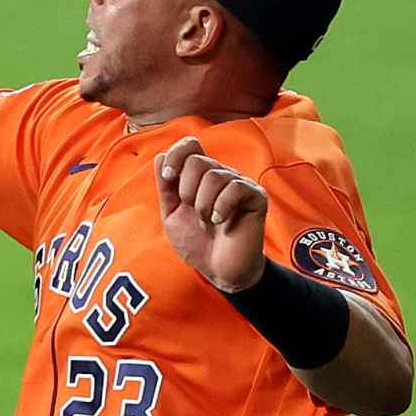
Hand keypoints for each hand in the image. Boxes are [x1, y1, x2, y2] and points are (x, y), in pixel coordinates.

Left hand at [155, 136, 267, 292]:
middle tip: (193, 211)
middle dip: (186, 189)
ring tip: (207, 221)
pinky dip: (221, 206)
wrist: (219, 270)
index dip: (176, 155)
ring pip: (215, 175)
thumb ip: (166, 187)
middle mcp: (221, 175)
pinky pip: (236, 187)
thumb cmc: (198, 244)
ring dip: (203, 203)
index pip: (190, 145)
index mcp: (200, 176)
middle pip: (198, 160)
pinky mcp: (256, 197)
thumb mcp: (172, 215)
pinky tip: (221, 221)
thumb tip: (160, 156)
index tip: (168, 177)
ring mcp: (239, 185)